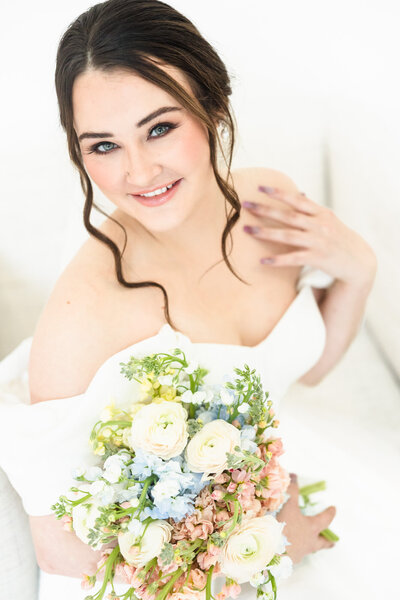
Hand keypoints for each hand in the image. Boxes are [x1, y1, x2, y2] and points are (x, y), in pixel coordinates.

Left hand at [242, 185, 376, 287]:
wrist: (359, 262)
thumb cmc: (340, 240)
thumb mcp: (330, 221)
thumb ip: (313, 210)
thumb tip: (300, 194)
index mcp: (321, 214)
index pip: (297, 200)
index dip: (279, 193)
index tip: (260, 187)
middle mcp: (320, 225)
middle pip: (288, 215)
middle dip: (265, 209)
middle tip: (246, 205)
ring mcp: (318, 242)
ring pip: (288, 235)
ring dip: (266, 232)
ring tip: (247, 230)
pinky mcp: (318, 258)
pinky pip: (294, 258)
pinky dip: (278, 260)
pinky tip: (263, 261)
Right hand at [276, 474, 336, 563]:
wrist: (271, 553)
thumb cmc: (284, 527)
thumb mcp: (288, 505)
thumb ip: (291, 490)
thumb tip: (294, 476)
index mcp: (312, 528)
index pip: (325, 519)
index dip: (329, 513)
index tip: (334, 508)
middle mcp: (309, 542)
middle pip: (322, 542)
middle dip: (327, 541)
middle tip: (333, 542)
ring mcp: (300, 553)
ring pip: (309, 549)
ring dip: (310, 545)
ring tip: (307, 543)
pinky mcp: (289, 560)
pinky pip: (295, 554)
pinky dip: (294, 549)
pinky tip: (288, 547)